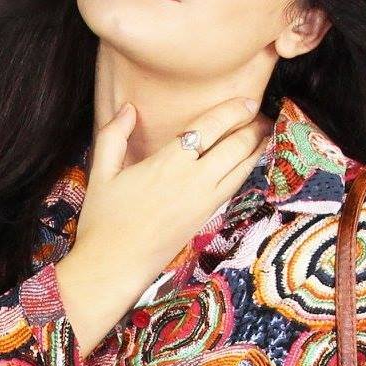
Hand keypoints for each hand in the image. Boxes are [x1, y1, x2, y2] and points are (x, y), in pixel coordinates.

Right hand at [55, 95, 270, 355]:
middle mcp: (194, 180)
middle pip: (238, 146)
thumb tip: (128, 108)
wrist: (115, 265)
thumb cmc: (104, 219)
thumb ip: (113, 135)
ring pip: (244, 168)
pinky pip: (237, 187)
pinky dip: (249, 170)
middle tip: (261, 115)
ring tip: (264, 134)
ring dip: (258, 148)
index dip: (234, 110)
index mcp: (169, 162)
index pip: (211, 127)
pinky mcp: (208, 218)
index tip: (248, 100)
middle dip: (255, 127)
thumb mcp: (101, 172)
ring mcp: (205, 201)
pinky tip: (249, 163)